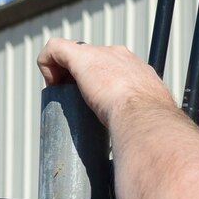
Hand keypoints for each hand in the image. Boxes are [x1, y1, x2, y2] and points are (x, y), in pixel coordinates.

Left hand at [37, 39, 176, 127]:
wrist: (143, 117)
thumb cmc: (149, 127)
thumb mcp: (152, 122)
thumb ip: (146, 129)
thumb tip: (142, 150)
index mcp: (138, 70)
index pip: (115, 70)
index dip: (102, 84)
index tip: (98, 105)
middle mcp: (120, 56)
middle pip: (93, 60)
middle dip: (82, 79)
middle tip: (77, 105)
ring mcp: (100, 54)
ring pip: (74, 54)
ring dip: (64, 75)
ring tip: (64, 101)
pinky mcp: (80, 56)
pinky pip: (55, 48)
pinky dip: (46, 62)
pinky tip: (50, 86)